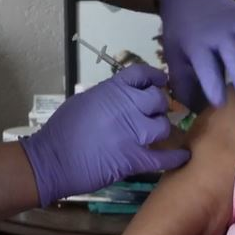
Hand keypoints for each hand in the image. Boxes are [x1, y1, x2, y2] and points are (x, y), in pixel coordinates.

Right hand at [20, 65, 189, 205]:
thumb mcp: (84, 100)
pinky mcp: (134, 159)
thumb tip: (124, 96)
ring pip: (163, 126)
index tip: (161, 81)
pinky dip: (175, 158)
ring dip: (161, 130)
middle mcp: (126, 107)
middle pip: (158, 100)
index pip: (142, 74)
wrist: (51, 160)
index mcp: (112, 90)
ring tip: (156, 135)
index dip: (155, 77)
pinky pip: (163, 158)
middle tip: (154, 114)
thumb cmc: (61, 130)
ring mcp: (132, 133)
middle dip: (160, 106)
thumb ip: (108, 95)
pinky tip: (183, 156)